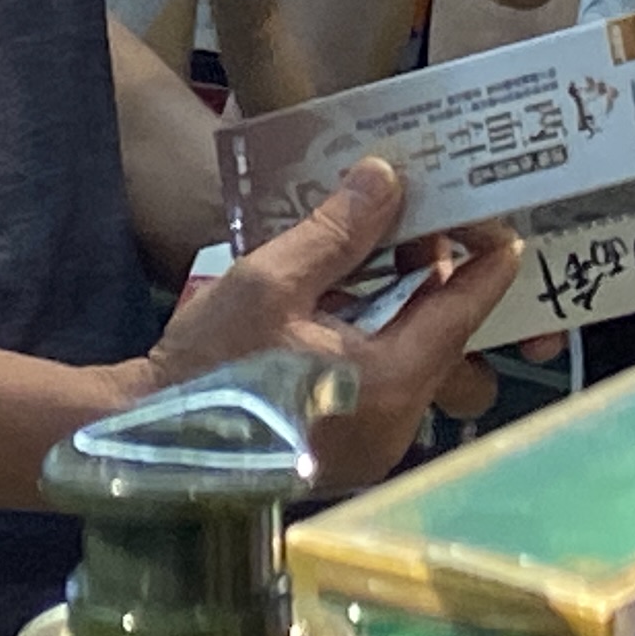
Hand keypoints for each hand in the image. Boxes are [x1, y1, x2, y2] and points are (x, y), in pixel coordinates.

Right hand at [139, 159, 521, 490]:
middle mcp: (400, 423)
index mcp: (393, 380)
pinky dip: (378, 346)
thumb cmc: (208, 365)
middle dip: (438, 279)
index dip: (486, 251)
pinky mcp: (349, 457)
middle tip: (401, 234)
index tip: (482, 210)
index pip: (470, 306)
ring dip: (404, 312)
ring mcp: (376, 447)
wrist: (148, 446)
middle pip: (452, 337)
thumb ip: (338, 230)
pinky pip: (389, 389)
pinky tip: (331, 315)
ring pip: (420, 364)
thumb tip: (387, 178)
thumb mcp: (270, 281)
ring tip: (357, 269)